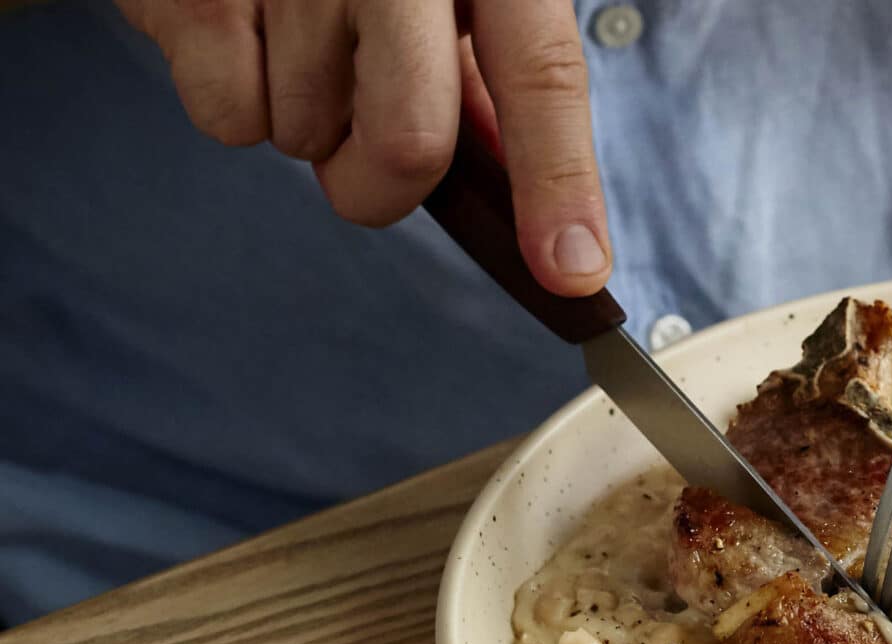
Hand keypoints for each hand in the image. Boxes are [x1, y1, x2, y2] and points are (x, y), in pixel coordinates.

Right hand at [114, 0, 610, 295]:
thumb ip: (488, 76)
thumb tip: (534, 203)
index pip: (541, 76)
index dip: (559, 184)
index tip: (571, 270)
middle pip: (409, 144)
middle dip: (386, 187)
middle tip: (366, 151)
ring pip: (308, 139)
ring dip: (307, 127)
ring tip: (299, 43)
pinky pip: (228, 118)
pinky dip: (238, 104)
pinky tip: (247, 34)